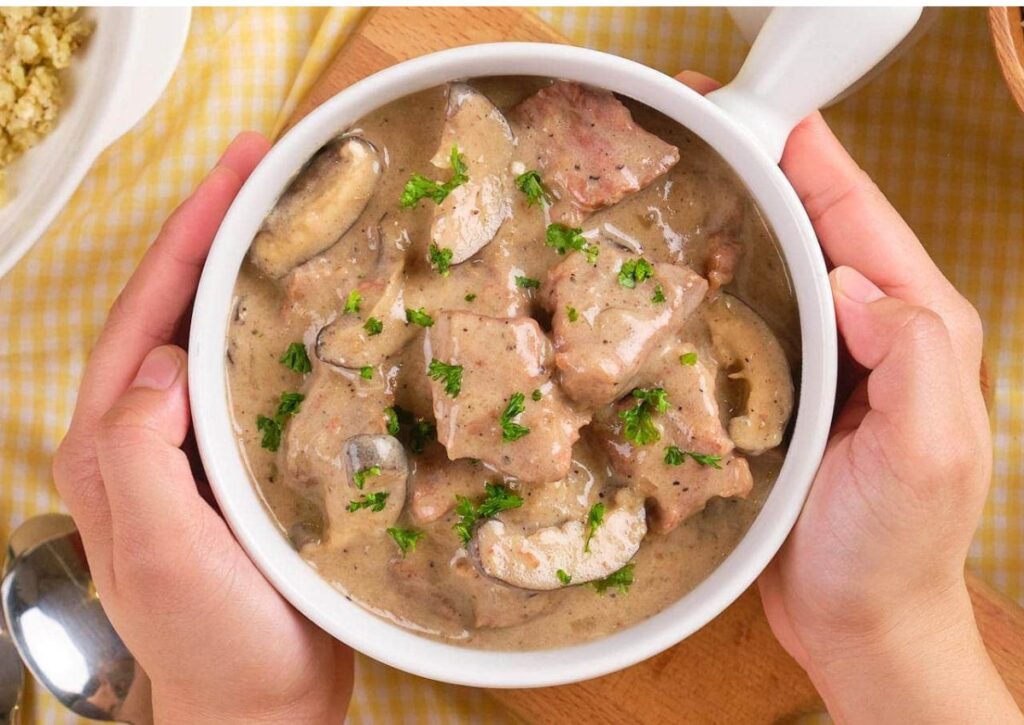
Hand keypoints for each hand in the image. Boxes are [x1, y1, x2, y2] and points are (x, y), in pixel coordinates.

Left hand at [52, 133, 352, 723]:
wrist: (260, 701)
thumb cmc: (211, 640)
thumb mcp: (161, 550)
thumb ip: (139, 453)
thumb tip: (166, 362)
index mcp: (111, 441)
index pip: (146, 312)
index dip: (188, 234)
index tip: (236, 171)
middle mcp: (147, 431)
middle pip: (174, 306)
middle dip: (215, 228)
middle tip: (268, 167)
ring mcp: (196, 445)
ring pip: (216, 333)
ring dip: (248, 267)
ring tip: (295, 213)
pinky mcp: (241, 460)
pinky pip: (255, 374)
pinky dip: (281, 326)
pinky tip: (318, 303)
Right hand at [676, 72, 1017, 720]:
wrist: (860, 622)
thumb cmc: (891, 549)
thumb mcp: (926, 453)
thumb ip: (911, 355)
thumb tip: (850, 278)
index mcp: (918, 327)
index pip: (861, 215)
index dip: (809, 154)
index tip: (750, 109)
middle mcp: (874, 330)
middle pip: (817, 225)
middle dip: (762, 167)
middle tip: (694, 128)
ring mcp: (829, 359)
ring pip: (781, 264)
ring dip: (736, 217)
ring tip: (677, 182)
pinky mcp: (790, 389)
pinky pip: (753, 316)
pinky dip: (718, 283)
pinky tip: (676, 274)